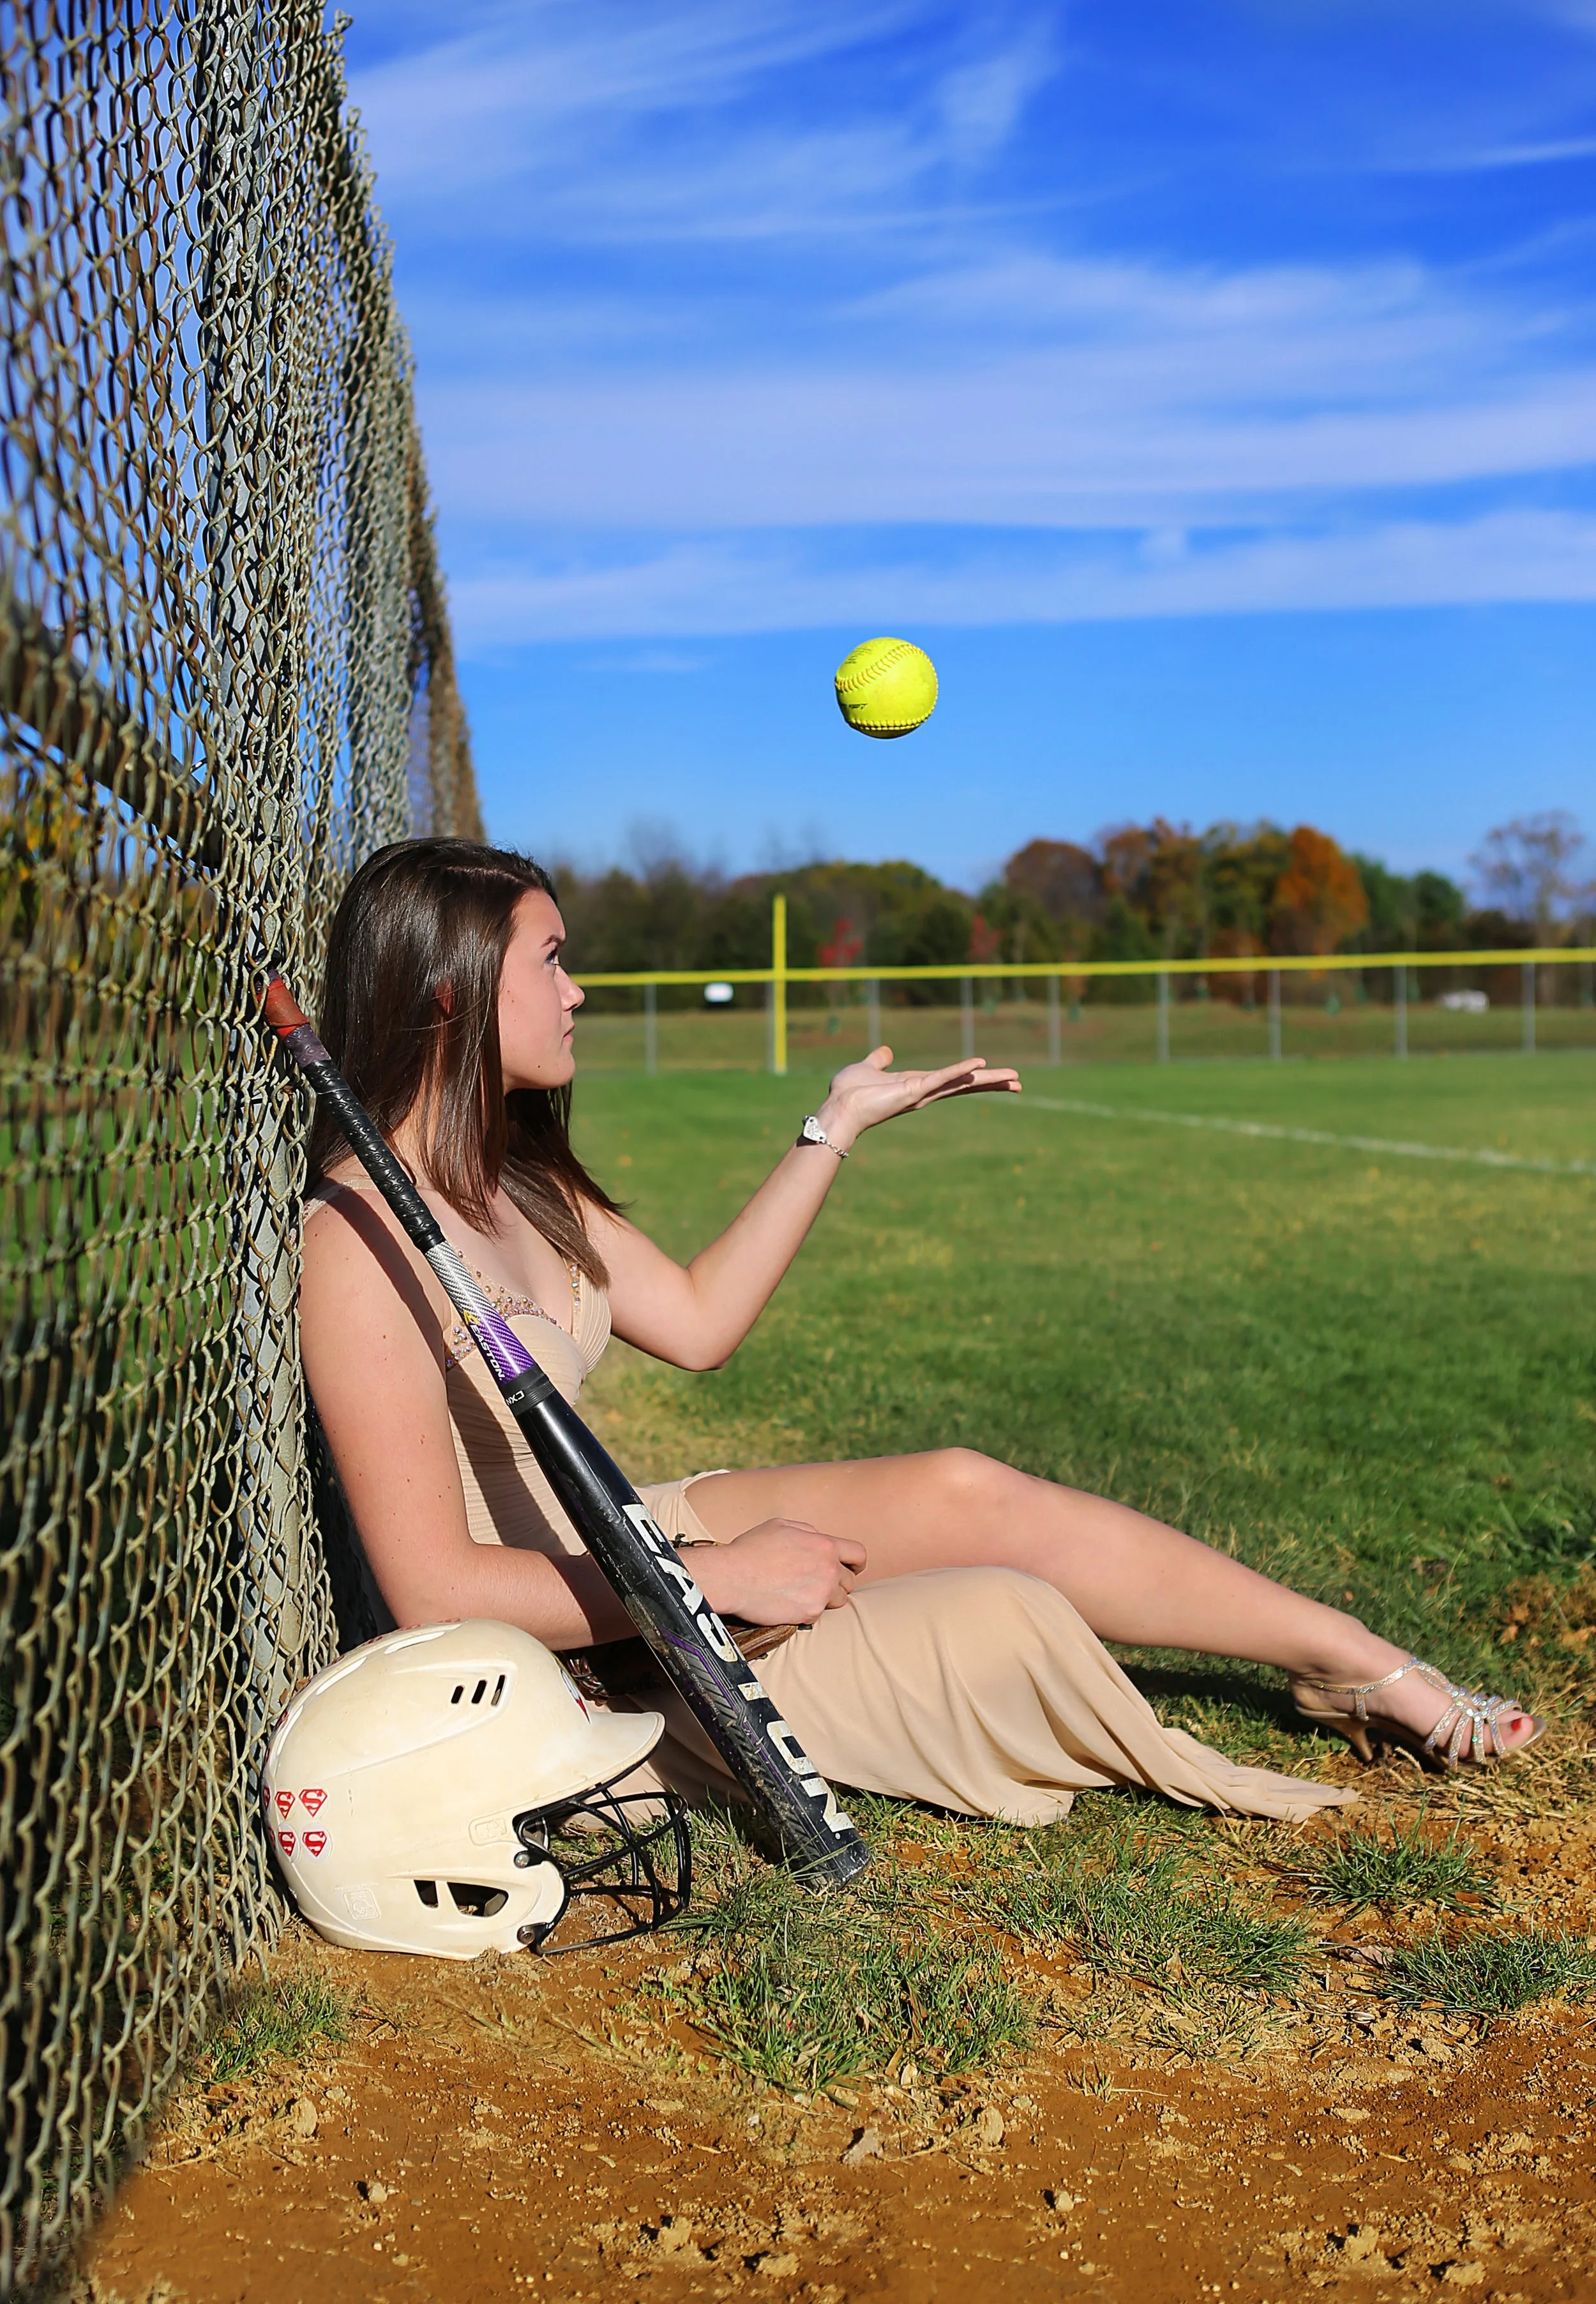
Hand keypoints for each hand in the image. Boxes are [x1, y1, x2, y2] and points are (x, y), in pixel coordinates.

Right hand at [687, 1518, 865, 1625]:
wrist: (733, 1577)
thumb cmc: (752, 1549)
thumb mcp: (781, 1526)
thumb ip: (807, 1532)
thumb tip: (817, 1538)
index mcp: (824, 1545)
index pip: (859, 1554)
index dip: (856, 1563)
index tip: (851, 1569)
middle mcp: (828, 1569)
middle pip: (850, 1581)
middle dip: (837, 1582)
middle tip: (817, 1583)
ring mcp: (821, 1592)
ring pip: (839, 1600)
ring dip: (826, 1598)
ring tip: (803, 1594)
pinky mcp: (810, 1613)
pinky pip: (819, 1614)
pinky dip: (808, 1610)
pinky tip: (790, 1602)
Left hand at [816, 1046, 1020, 1149]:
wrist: (838, 1108)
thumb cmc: (848, 1092)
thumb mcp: (867, 1068)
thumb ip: (879, 1061)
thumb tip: (885, 1052)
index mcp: (917, 1085)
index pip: (953, 1080)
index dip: (975, 1077)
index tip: (996, 1075)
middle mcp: (925, 1092)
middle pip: (966, 1085)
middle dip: (992, 1083)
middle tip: (1018, 1082)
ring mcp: (922, 1092)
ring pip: (962, 1083)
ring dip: (988, 1080)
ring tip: (1014, 1079)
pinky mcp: (915, 1090)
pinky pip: (942, 1078)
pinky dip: (961, 1070)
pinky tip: (980, 1064)